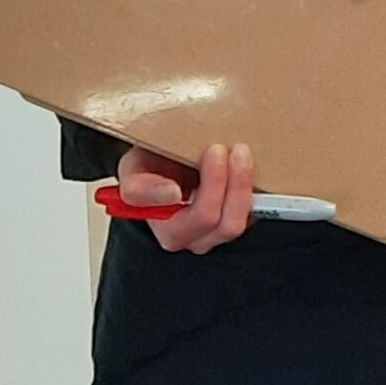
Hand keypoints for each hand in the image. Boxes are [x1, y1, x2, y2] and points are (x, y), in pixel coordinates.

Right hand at [115, 142, 252, 251]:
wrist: (158, 165)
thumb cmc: (147, 169)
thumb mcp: (131, 171)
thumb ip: (140, 188)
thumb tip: (171, 195)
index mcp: (167, 230)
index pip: (198, 217)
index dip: (212, 185)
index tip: (214, 152)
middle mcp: (192, 237)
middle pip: (224, 223)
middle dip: (232, 180)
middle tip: (227, 147)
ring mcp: (214, 233)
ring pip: (239, 220)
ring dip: (243, 183)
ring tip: (238, 152)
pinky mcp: (234, 221)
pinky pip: (254, 214)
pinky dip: (253, 189)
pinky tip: (243, 166)